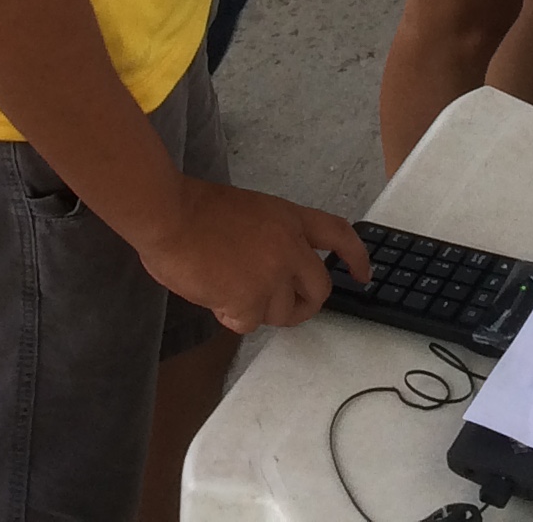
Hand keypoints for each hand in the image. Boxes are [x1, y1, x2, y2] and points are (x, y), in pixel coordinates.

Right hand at [135, 176, 367, 335]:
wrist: (169, 216)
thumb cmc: (194, 209)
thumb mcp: (249, 212)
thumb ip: (268, 238)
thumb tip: (266, 271)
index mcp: (288, 219)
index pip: (338, 234)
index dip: (356, 256)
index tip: (363, 276)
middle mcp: (288, 247)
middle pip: (319, 289)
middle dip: (305, 305)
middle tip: (286, 308)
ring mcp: (271, 276)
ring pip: (281, 313)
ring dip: (258, 309)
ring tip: (227, 289)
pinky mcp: (250, 301)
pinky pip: (248, 323)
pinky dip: (230, 316)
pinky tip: (213, 295)